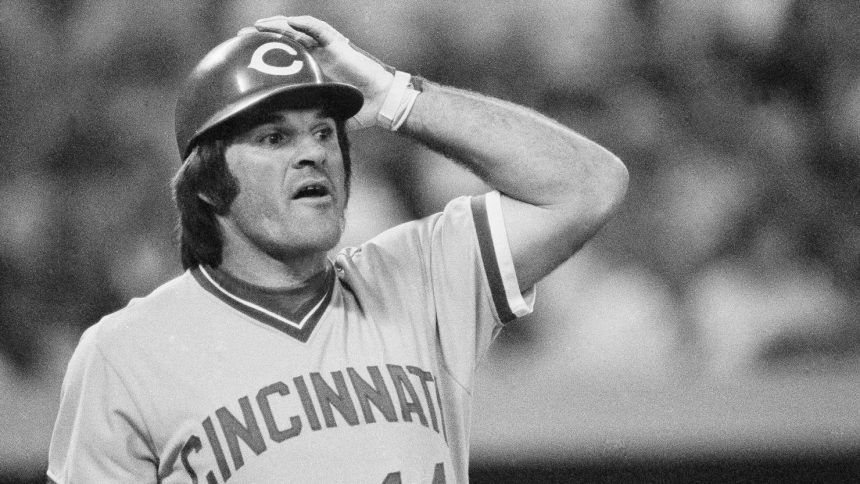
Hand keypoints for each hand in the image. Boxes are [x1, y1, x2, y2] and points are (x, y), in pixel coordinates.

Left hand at [254, 15, 393, 129]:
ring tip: (259, 25)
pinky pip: (319, 29)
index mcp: (316, 68)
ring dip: (278, 26)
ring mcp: (329, 47)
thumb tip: (294, 134)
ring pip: (299, 29)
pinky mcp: (339, 44)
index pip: (287, 55)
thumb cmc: (361, 108)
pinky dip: (304, 24)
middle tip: (243, 35)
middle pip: (287, 38)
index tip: (247, 54)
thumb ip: (314, 117)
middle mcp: (320, 54)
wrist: (382, 102)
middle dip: (265, 34)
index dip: (268, 52)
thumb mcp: (329, 113)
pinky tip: (288, 23)